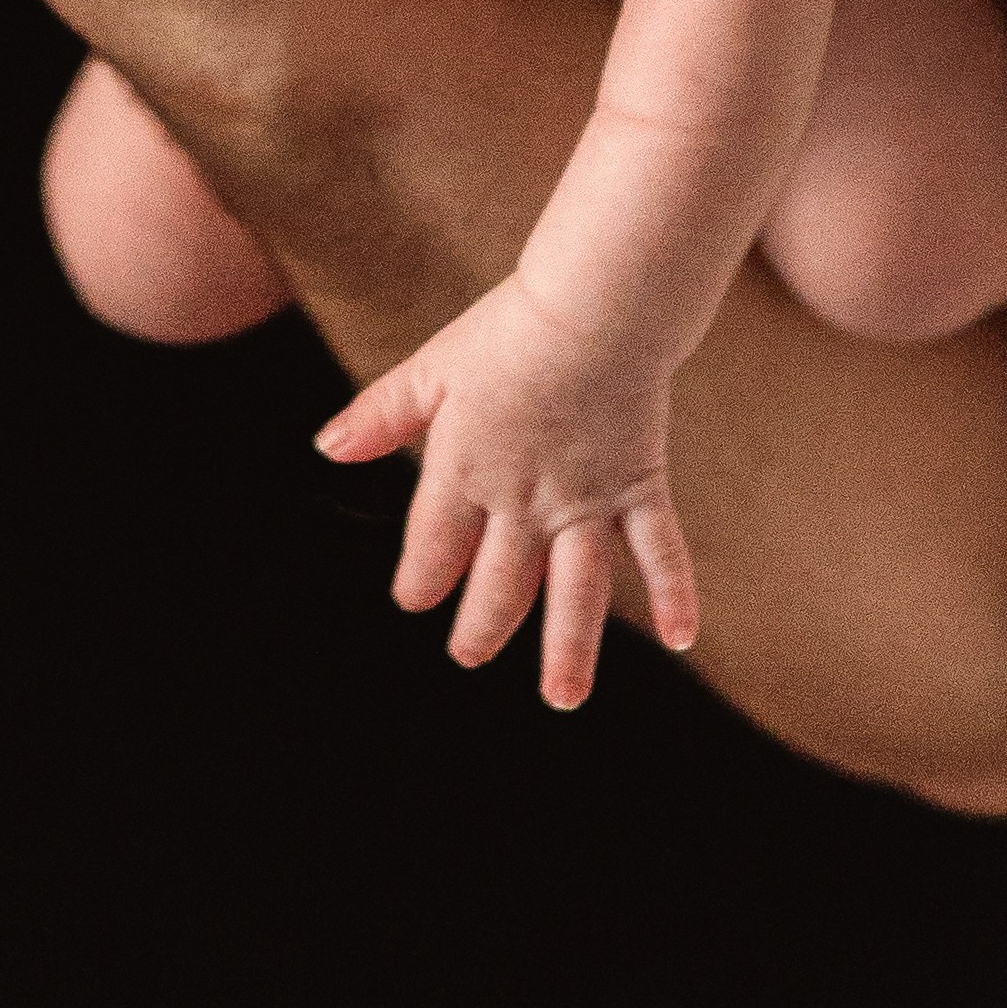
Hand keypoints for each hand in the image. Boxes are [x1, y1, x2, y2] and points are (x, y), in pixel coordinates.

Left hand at [314, 273, 699, 703]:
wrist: (591, 309)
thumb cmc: (506, 330)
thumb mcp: (430, 368)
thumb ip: (380, 415)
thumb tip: (326, 448)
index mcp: (466, 471)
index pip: (436, 547)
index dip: (421, 578)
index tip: (413, 600)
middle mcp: (525, 502)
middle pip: (500, 584)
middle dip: (481, 626)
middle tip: (467, 655)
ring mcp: (586, 500)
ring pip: (575, 591)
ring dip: (568, 649)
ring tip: (562, 699)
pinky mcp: (638, 484)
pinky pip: (658, 548)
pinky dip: (674, 592)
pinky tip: (680, 638)